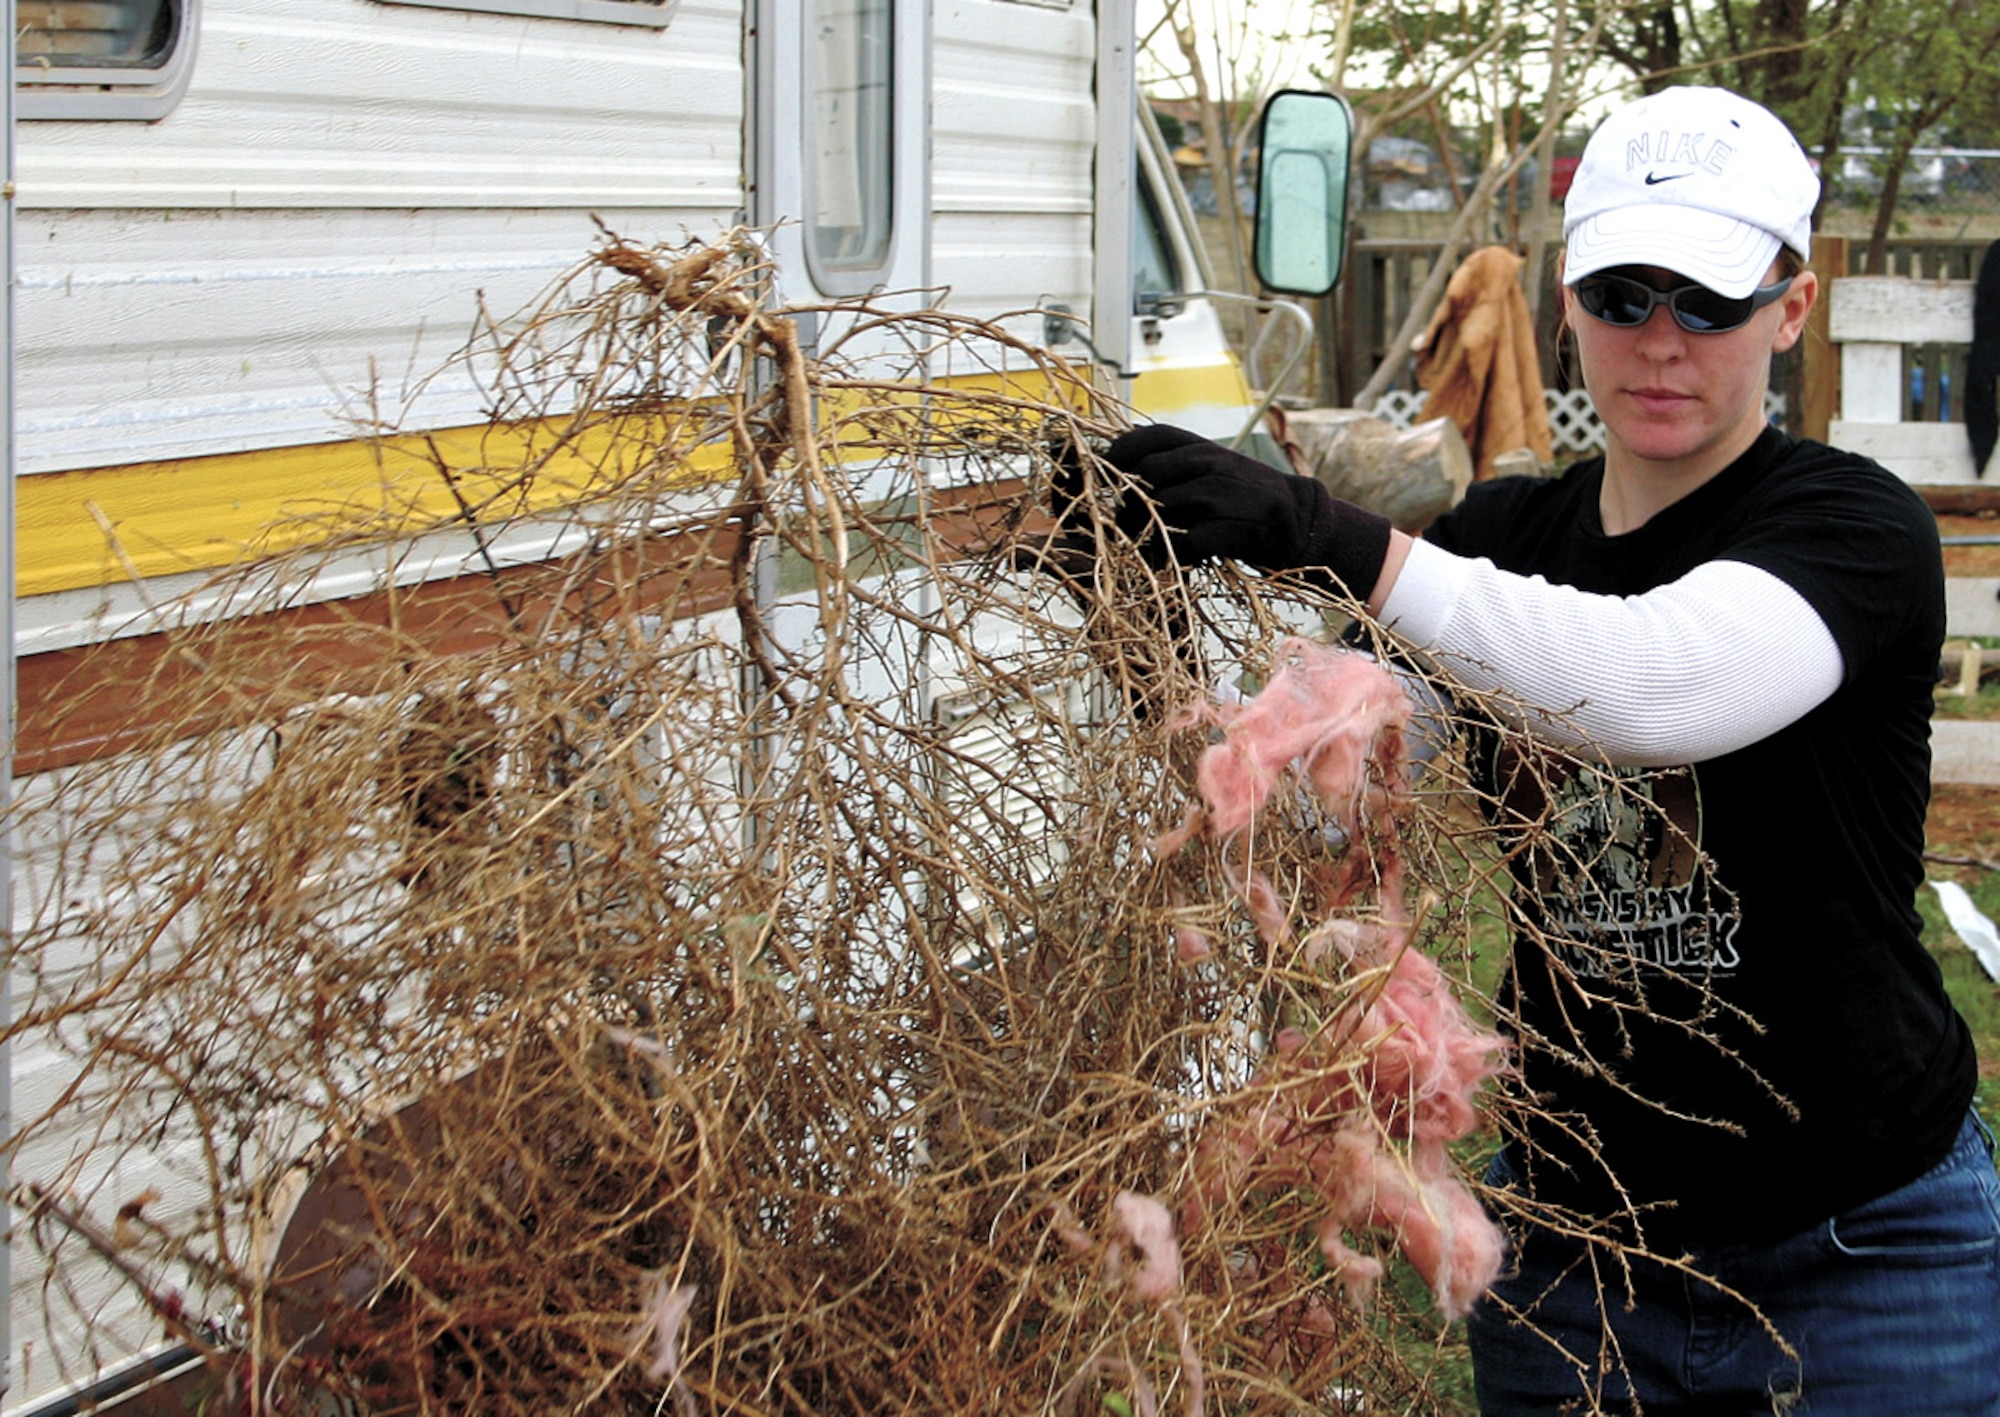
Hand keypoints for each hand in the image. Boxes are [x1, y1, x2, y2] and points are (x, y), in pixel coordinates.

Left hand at [1104, 424, 1391, 595]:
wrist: (1299, 520)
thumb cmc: (1238, 499)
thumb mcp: (1205, 471)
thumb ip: (1166, 468)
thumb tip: (1108, 470)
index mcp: (1200, 445)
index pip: (1147, 436)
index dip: (1118, 455)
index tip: (1105, 478)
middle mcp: (1214, 461)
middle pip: (1149, 474)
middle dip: (1129, 504)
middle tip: (1126, 526)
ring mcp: (1230, 492)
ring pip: (1167, 506)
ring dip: (1150, 532)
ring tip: (1150, 547)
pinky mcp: (1244, 527)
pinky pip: (1191, 540)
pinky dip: (1177, 555)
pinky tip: (1179, 560)